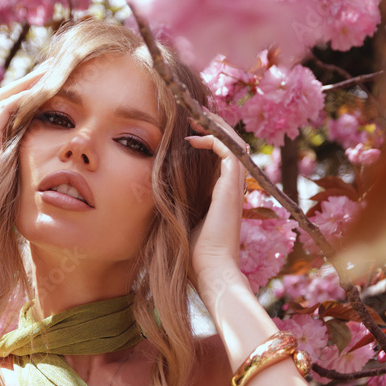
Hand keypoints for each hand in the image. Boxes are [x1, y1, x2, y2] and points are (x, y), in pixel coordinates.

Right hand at [0, 64, 47, 239]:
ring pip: (6, 97)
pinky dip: (24, 96)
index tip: (39, 94)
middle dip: (26, 85)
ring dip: (27, 83)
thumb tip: (28, 191)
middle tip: (49, 71)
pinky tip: (41, 86)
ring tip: (49, 71)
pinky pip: (7, 108)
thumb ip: (8, 183)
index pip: (2, 116)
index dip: (20, 103)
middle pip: (4, 100)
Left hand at [186, 112, 248, 291]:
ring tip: (195, 116)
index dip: (207, 141)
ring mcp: (234, 187)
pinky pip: (229, 151)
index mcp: (221, 196)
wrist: (210, 271)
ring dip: (215, 127)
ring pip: (233, 143)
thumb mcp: (178, 223)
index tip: (185, 133)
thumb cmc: (192, 256)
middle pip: (229, 146)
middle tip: (192, 114)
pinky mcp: (232, 186)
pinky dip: (213, 140)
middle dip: (213, 127)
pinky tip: (192, 139)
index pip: (220, 159)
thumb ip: (172, 206)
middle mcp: (231, 188)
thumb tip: (150, 195)